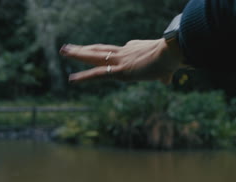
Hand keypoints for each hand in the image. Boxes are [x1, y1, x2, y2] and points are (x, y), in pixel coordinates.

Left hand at [59, 38, 182, 83]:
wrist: (170, 52)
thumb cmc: (171, 59)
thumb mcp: (167, 69)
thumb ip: (164, 75)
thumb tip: (167, 81)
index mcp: (134, 49)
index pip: (119, 52)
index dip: (112, 55)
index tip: (104, 54)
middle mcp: (124, 52)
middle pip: (100, 49)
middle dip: (85, 48)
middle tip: (70, 46)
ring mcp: (120, 61)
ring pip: (94, 56)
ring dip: (77, 54)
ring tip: (63, 51)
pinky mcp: (119, 71)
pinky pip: (97, 74)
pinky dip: (84, 77)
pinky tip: (72, 79)